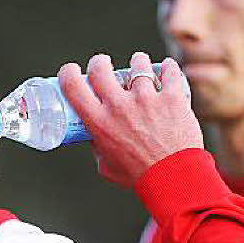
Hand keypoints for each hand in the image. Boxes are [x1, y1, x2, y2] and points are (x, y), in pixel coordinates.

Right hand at [58, 52, 203, 187]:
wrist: (175, 180)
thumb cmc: (140, 177)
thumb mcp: (107, 167)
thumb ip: (99, 150)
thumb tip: (94, 138)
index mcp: (99, 123)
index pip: (73, 86)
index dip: (67, 73)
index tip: (71, 71)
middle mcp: (119, 106)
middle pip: (100, 68)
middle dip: (99, 62)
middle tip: (104, 65)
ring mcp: (146, 99)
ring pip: (137, 64)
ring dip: (136, 62)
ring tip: (140, 67)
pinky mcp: (171, 98)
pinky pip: (169, 71)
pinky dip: (167, 67)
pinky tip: (166, 68)